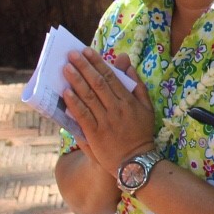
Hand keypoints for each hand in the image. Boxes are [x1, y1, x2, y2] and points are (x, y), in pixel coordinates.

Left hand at [62, 48, 156, 174]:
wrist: (136, 162)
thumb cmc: (141, 133)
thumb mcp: (147, 108)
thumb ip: (138, 86)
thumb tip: (128, 66)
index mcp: (129, 101)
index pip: (111, 77)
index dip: (98, 63)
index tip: (87, 51)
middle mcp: (117, 109)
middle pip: (98, 83)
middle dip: (84, 67)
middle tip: (72, 54)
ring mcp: (106, 121)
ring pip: (89, 97)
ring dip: (76, 81)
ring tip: (66, 68)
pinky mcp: (96, 134)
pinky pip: (83, 115)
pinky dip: (74, 103)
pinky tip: (66, 92)